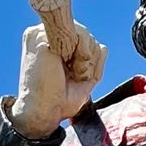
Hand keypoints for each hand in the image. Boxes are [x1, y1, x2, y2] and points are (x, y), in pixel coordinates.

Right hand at [12, 19, 106, 139]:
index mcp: (49, 45)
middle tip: (76, 76)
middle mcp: (43, 36)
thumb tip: (104, 46)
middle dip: (89, 57)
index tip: (80, 75)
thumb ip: (93, 63)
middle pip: (83, 33)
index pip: (79, 37)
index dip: (88, 55)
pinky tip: (73, 69)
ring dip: (87, 58)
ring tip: (74, 74)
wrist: (45, 112)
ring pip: (83, 32)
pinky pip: (79, 34)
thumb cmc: (60, 101)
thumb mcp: (83, 81)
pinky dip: (84, 54)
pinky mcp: (43, 39)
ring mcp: (42, 35)